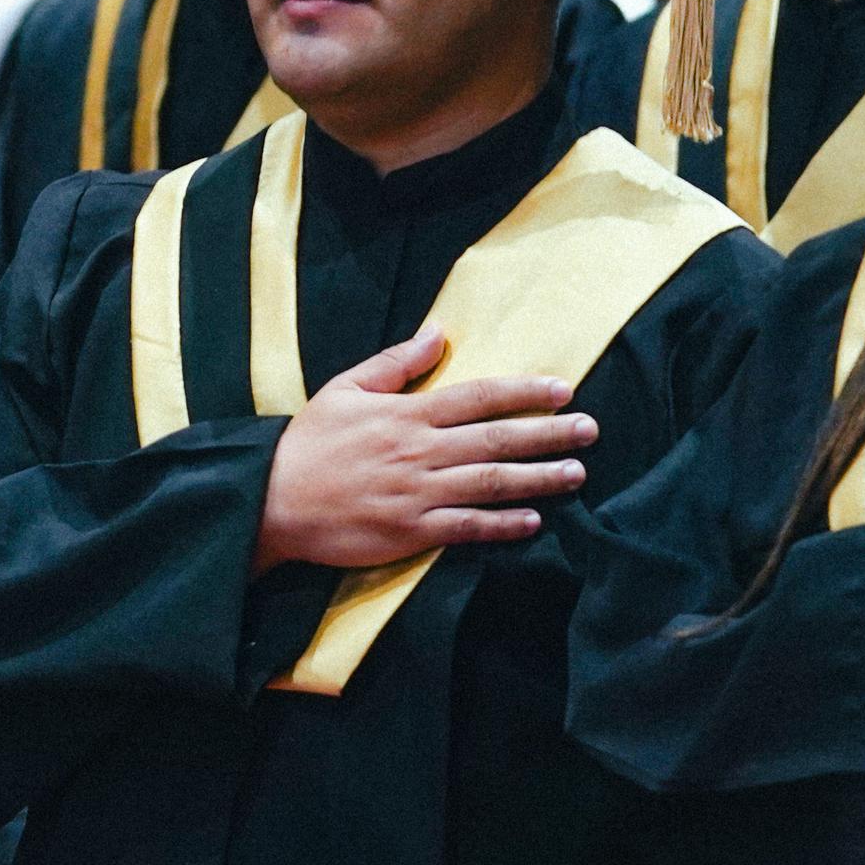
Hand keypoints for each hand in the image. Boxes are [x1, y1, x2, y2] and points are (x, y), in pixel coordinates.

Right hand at [253, 330, 594, 573]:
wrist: (273, 500)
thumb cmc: (309, 443)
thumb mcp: (346, 389)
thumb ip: (395, 364)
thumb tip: (437, 333)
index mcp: (407, 414)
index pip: (477, 397)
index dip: (523, 392)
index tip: (563, 389)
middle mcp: (420, 452)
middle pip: (496, 439)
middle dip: (549, 433)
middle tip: (591, 430)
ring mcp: (419, 494)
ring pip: (491, 483)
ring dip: (539, 478)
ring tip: (577, 473)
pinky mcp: (412, 531)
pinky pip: (468, 527)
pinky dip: (502, 525)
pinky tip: (533, 521)